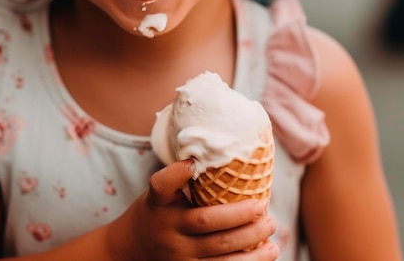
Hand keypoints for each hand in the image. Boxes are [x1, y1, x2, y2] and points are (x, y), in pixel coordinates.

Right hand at [107, 160, 278, 259]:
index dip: (176, 174)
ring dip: (250, 241)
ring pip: (219, 252)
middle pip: (205, 222)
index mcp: (158, 202)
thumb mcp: (160, 194)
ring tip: (271, 227)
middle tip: (262, 206)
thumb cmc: (157, 212)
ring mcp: (178, 257)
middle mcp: (167, 229)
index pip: (161, 185)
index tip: (192, 164)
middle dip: (238, 215)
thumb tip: (220, 154)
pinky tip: (266, 253)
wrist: (132, 248)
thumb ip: (181, 179)